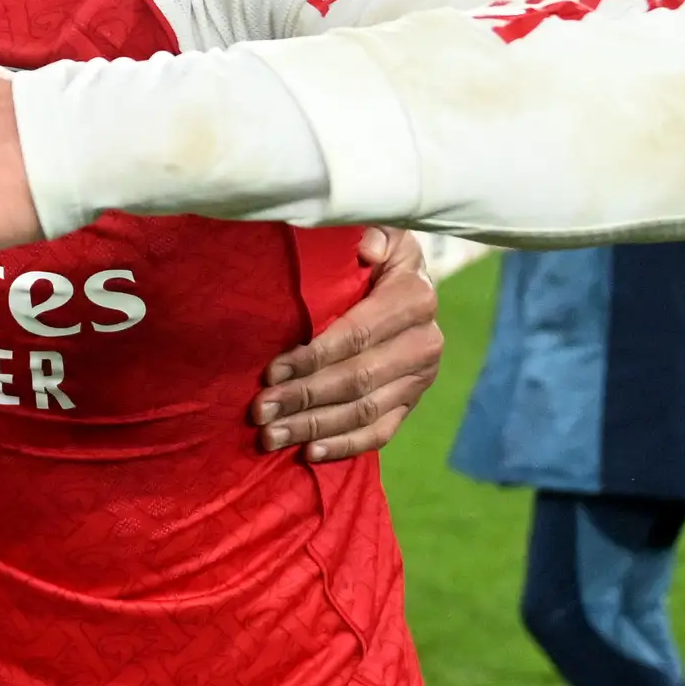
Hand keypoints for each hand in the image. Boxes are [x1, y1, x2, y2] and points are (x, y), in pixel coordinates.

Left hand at [254, 227, 444, 461]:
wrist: (402, 285)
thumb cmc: (370, 255)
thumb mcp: (375, 231)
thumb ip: (369, 234)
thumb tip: (364, 249)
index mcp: (414, 296)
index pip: (358, 334)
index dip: (313, 356)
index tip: (271, 372)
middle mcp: (424, 341)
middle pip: (357, 379)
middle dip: (304, 398)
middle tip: (260, 412)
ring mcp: (420, 378)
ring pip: (364, 411)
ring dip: (314, 427)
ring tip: (270, 436)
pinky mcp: (411, 403)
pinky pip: (380, 433)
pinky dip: (344, 446)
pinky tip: (308, 453)